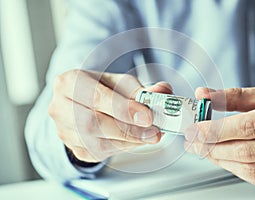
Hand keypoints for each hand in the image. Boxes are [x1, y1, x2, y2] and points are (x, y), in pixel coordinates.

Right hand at [48, 69, 171, 162]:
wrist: (87, 104)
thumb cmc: (104, 90)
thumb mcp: (122, 83)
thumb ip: (143, 88)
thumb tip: (163, 91)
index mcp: (69, 82)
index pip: (96, 97)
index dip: (123, 109)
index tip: (147, 117)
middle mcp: (59, 106)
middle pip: (93, 123)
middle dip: (128, 130)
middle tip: (154, 132)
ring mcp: (63, 130)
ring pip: (96, 142)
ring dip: (128, 141)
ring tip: (149, 135)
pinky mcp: (73, 148)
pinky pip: (98, 153)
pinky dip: (121, 148)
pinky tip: (134, 140)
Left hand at [184, 84, 254, 195]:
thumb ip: (238, 96)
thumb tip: (205, 95)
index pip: (246, 126)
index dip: (216, 130)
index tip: (194, 130)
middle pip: (246, 150)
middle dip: (212, 147)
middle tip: (194, 142)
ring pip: (252, 169)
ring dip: (222, 161)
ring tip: (206, 150)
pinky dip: (240, 172)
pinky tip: (227, 162)